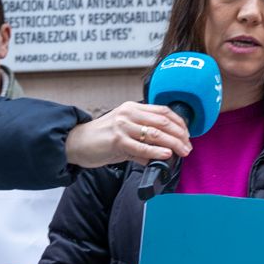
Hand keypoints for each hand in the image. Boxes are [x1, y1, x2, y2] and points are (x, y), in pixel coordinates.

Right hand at [65, 102, 191, 169]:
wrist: (75, 143)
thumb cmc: (100, 139)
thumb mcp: (124, 134)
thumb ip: (142, 142)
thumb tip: (161, 154)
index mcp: (132, 108)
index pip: (163, 111)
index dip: (179, 123)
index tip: (187, 134)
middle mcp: (129, 114)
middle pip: (163, 121)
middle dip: (180, 135)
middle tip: (188, 146)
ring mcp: (123, 126)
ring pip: (156, 133)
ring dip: (173, 143)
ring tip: (182, 151)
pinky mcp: (117, 140)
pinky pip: (142, 147)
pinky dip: (157, 151)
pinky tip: (166, 154)